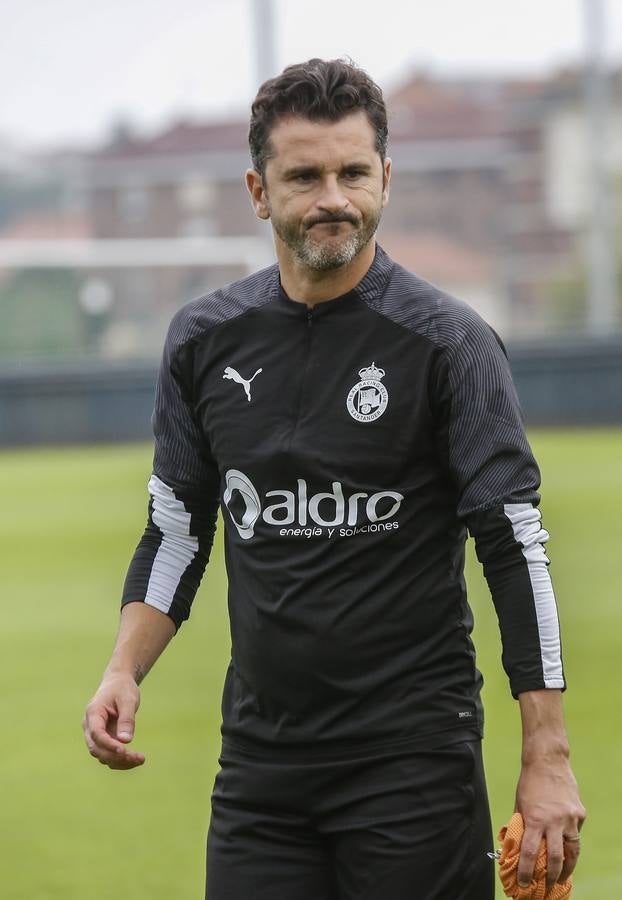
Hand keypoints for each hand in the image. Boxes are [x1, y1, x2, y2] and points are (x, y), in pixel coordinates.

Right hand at [83, 673, 145, 769]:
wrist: (118, 683)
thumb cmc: (122, 689)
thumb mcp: (128, 699)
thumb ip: (126, 719)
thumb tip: (126, 741)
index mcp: (93, 713)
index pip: (97, 734)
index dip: (108, 744)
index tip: (124, 751)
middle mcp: (90, 726)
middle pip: (97, 748)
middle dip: (116, 756)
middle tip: (138, 758)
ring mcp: (95, 735)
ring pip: (102, 755)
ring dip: (120, 761)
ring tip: (140, 759)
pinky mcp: (103, 740)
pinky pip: (108, 754)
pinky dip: (121, 760)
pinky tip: (136, 760)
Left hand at [515, 754, 585, 888]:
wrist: (548, 760)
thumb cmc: (530, 782)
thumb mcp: (520, 804)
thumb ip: (521, 825)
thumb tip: (518, 846)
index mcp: (534, 819)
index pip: (530, 852)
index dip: (527, 871)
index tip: (524, 884)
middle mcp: (554, 821)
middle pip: (555, 857)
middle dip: (552, 876)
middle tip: (548, 887)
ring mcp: (570, 818)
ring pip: (573, 850)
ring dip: (568, 866)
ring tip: (562, 876)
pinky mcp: (580, 813)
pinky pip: (576, 832)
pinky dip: (571, 840)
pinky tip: (566, 844)